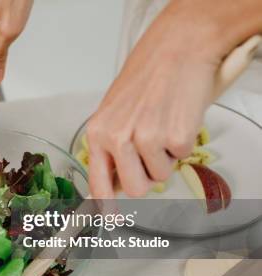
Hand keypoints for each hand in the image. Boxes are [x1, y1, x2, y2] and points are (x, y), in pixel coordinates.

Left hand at [86, 1, 226, 197]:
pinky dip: (182, 144)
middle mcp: (117, 138)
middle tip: (151, 151)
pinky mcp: (175, 137)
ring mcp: (146, 139)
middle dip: (146, 178)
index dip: (105, 206)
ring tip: (163, 127)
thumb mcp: (114, 113)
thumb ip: (111, 148)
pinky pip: (180, 158)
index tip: (109, 219)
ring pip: (160, 176)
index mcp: (98, 133)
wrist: (175, 52)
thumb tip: (114, 184)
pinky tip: (176, 119)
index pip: (97, 181)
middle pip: (134, 188)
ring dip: (165, 158)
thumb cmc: (145, 79)